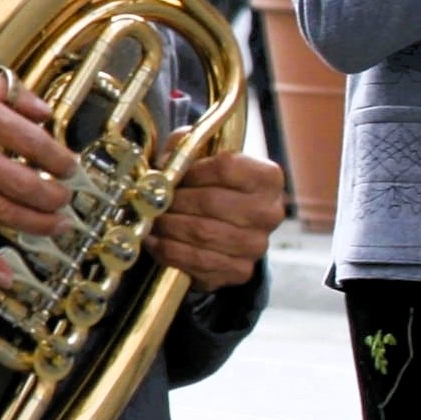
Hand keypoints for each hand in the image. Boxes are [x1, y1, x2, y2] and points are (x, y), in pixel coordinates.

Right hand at [0, 64, 72, 277]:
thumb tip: (43, 111)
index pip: (33, 142)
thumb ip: (5, 88)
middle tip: (64, 198)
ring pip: (4, 212)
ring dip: (37, 224)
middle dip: (54, 197)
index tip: (69, 166)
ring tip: (56, 225)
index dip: (60, 159)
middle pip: (25, 184)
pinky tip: (5, 276)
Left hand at [149, 152, 285, 289]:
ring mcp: (257, 245)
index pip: (226, 167)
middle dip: (173, 201)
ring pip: (202, 232)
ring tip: (151, 219)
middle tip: (152, 200)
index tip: (171, 174)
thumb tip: (165, 162)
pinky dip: (169, 250)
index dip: (191, 170)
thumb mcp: (200, 157)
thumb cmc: (209, 185)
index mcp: (268, 178)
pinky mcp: (240, 270)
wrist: (220, 228)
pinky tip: (156, 240)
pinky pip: (197, 260)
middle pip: (211, 202)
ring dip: (168, 226)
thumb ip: (185, 149)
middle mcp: (270, 212)